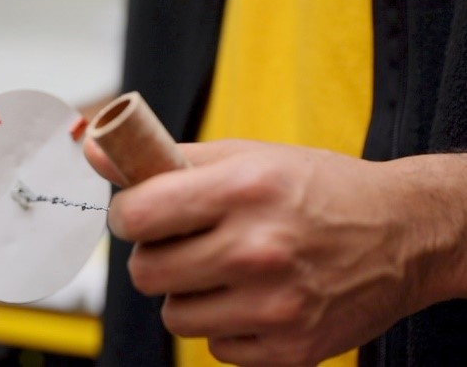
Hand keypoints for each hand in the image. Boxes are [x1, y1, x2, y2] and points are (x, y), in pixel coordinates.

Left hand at [84, 138, 466, 365]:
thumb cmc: (321, 188)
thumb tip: (95, 152)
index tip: (138, 216)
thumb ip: (167, 158)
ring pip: (175, 315)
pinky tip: (255, 297)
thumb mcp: (248, 156)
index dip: (127, 216)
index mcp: (245, 190)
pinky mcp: (289, 350)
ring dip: (189, 292)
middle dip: (155, 256)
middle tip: (184, 243)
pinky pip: (215, 345)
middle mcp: (259, 249)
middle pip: (146, 272)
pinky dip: (226, 323)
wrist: (403, 234)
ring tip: (226, 269)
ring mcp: (275, 307)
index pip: (137, 216)